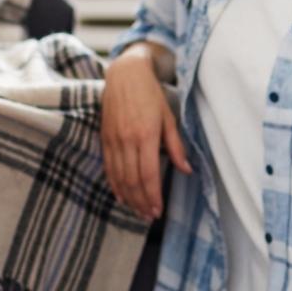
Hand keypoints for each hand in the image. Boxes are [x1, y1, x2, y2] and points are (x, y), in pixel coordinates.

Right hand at [101, 43, 191, 221]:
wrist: (125, 74)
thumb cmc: (151, 93)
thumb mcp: (169, 117)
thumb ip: (176, 146)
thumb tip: (186, 170)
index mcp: (146, 135)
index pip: (149, 174)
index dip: (153, 195)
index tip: (158, 210)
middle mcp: (128, 139)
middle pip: (133, 180)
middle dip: (141, 202)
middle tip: (149, 216)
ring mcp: (113, 139)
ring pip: (119, 176)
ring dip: (129, 197)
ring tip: (137, 211)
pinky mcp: (105, 137)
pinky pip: (108, 167)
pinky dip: (114, 184)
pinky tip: (120, 196)